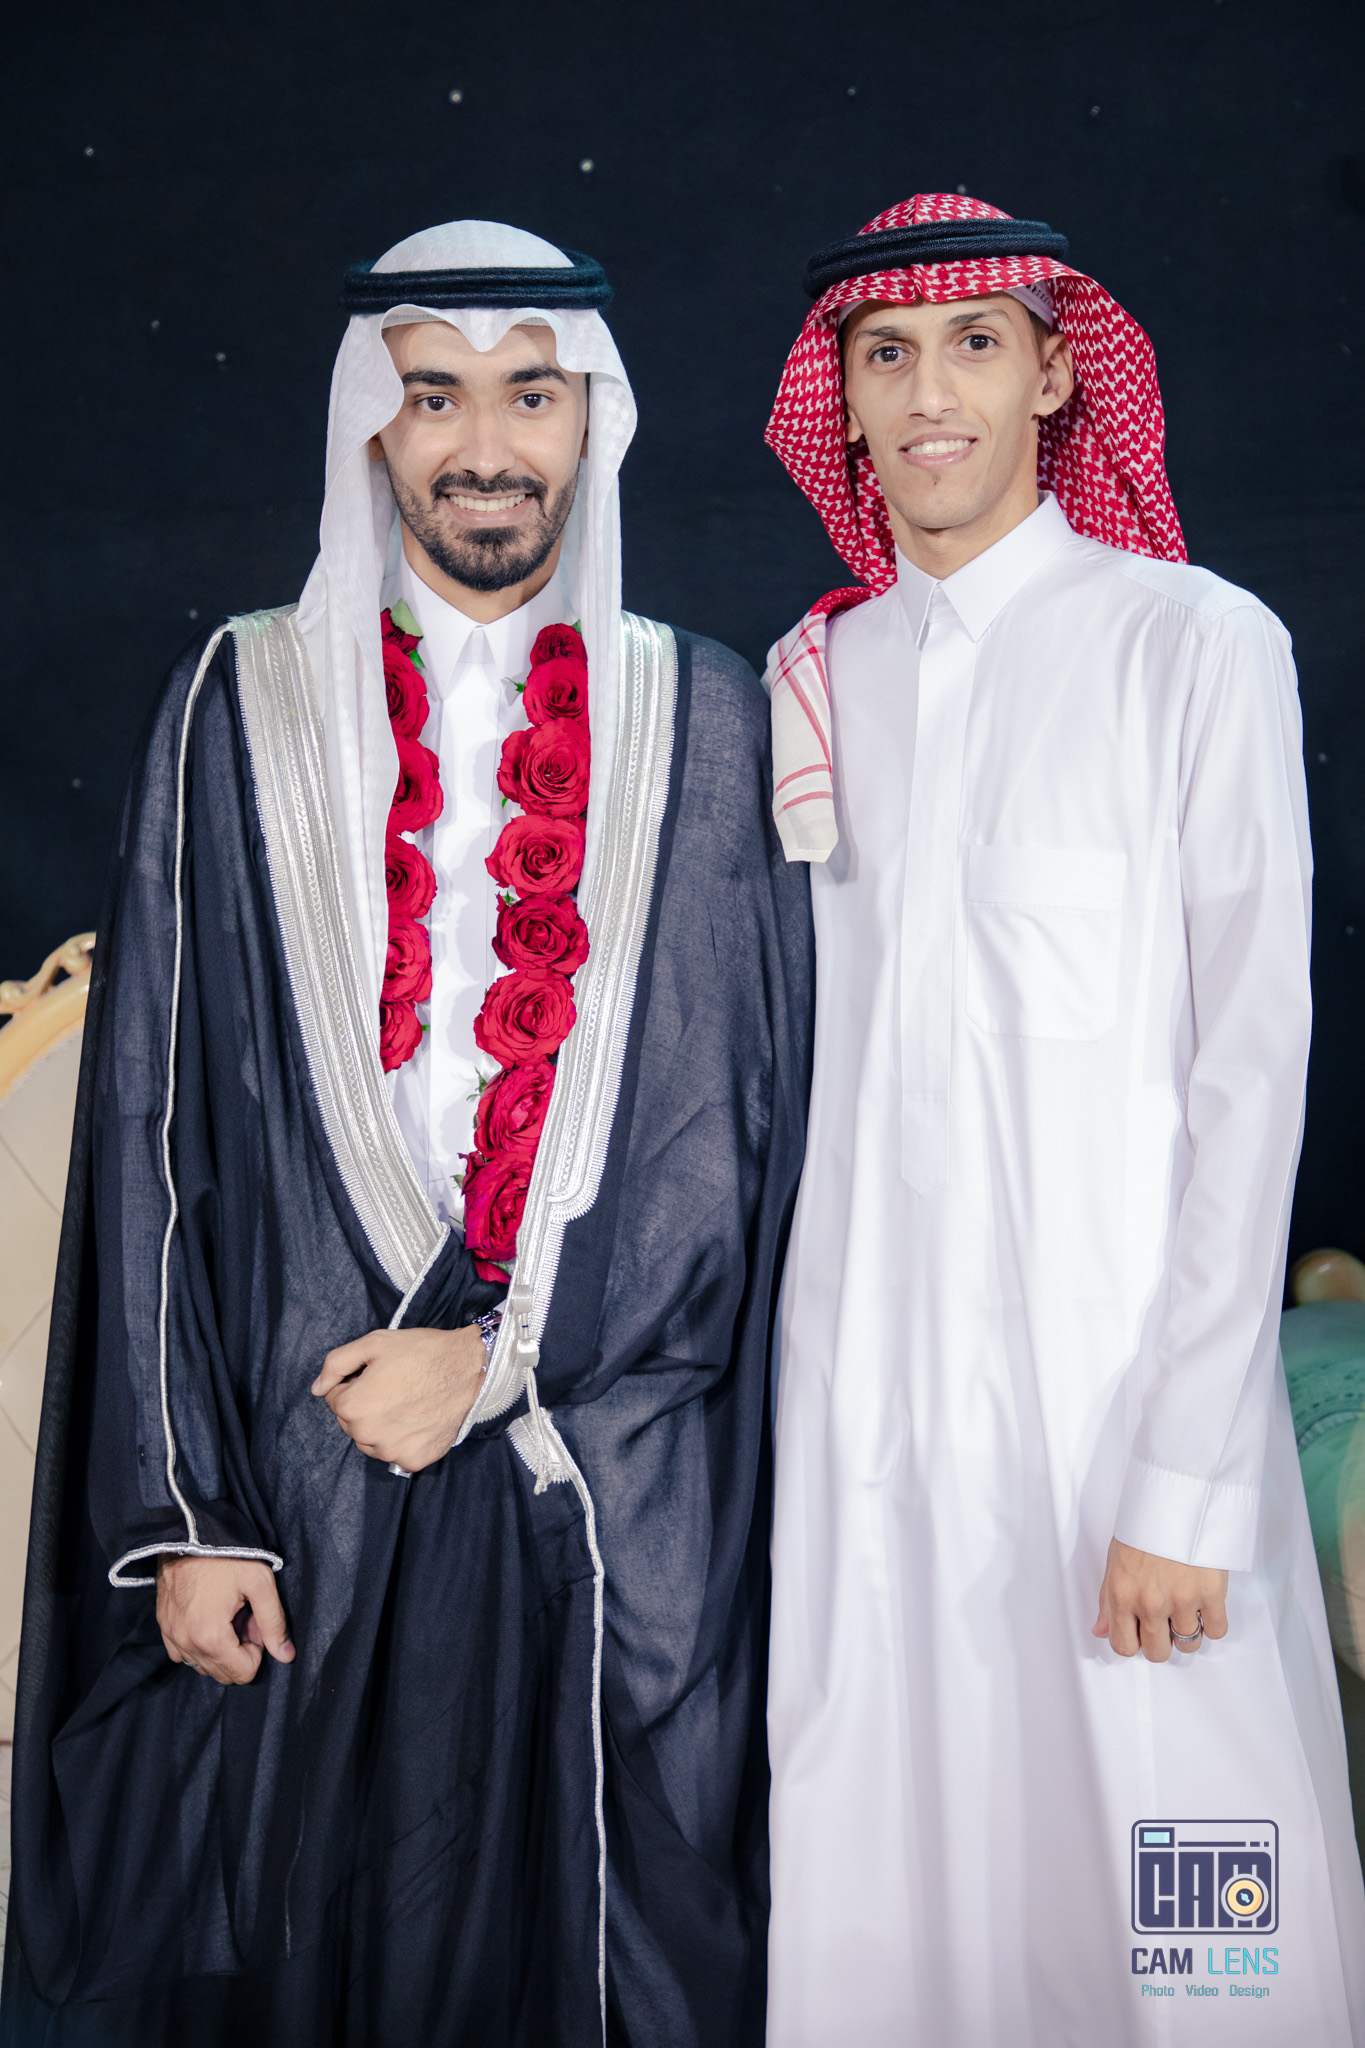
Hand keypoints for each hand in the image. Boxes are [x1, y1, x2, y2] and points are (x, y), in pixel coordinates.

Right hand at [157, 1554, 294, 1685]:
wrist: (188, 1533)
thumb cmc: (227, 1555)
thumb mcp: (260, 1582)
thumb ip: (274, 1622)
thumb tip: (286, 1656)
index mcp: (210, 1638)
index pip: (243, 1673)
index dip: (257, 1650)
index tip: (254, 1621)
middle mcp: (186, 1644)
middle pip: (223, 1674)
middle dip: (239, 1651)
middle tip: (243, 1616)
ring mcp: (171, 1637)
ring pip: (203, 1666)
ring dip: (220, 1649)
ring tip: (227, 1614)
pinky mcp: (162, 1627)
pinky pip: (183, 1654)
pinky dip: (199, 1645)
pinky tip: (208, 1618)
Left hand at [311, 1324, 485, 1471]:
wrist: (469, 1369)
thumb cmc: (422, 1352)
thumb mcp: (374, 1343)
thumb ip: (336, 1363)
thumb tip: (317, 1388)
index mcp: (353, 1406)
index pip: (335, 1399)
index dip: (354, 1383)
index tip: (377, 1374)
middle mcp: (368, 1435)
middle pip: (351, 1422)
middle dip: (365, 1405)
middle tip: (393, 1387)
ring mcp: (392, 1452)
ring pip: (372, 1441)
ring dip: (381, 1426)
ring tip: (406, 1403)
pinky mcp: (414, 1461)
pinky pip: (396, 1454)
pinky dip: (403, 1440)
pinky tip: (418, 1420)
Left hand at [1093, 1538, 1228, 1663]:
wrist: (1176, 1498)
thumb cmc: (1144, 1525)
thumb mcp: (1115, 1560)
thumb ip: (1107, 1601)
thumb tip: (1099, 1631)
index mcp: (1122, 1595)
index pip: (1124, 1646)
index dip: (1133, 1642)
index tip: (1140, 1633)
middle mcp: (1151, 1603)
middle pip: (1158, 1652)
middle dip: (1161, 1642)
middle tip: (1164, 1622)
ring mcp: (1182, 1600)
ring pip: (1188, 1645)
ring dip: (1188, 1632)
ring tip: (1185, 1610)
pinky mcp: (1211, 1593)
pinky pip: (1217, 1630)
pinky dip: (1212, 1623)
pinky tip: (1204, 1607)